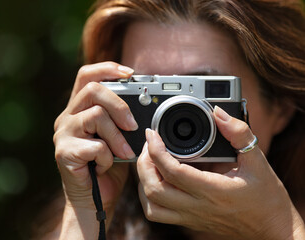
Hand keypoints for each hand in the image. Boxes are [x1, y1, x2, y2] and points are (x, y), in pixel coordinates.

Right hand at [54, 61, 136, 210]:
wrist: (92, 202)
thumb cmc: (107, 169)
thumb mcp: (118, 138)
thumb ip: (122, 119)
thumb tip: (145, 103)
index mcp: (78, 109)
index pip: (86, 76)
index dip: (107, 69)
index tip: (130, 73)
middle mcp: (66, 117)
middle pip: (93, 89)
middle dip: (119, 105)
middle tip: (133, 125)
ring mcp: (62, 134)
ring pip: (96, 116)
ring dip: (118, 138)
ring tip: (124, 155)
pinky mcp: (63, 152)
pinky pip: (95, 145)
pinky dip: (108, 158)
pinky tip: (104, 167)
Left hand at [136, 106, 304, 238]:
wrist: (272, 228)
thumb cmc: (266, 197)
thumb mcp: (257, 161)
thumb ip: (238, 134)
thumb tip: (218, 113)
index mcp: (213, 190)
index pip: (173, 172)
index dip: (156, 150)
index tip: (152, 134)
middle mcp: (198, 207)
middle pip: (154, 190)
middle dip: (144, 164)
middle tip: (150, 145)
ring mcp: (191, 217)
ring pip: (152, 206)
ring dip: (143, 182)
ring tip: (150, 162)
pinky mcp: (188, 222)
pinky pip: (158, 214)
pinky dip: (149, 197)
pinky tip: (156, 180)